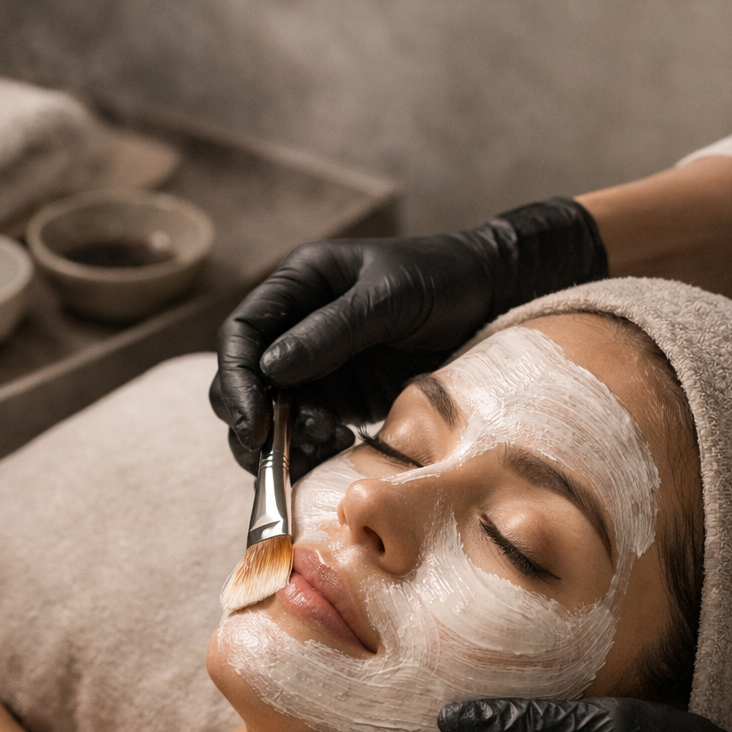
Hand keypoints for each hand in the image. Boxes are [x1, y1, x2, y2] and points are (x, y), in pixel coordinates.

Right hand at [211, 198, 605, 477]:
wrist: (495, 297)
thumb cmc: (444, 279)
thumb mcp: (390, 297)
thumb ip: (332, 330)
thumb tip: (270, 368)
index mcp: (298, 285)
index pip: (241, 335)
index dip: (236, 381)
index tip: (253, 423)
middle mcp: (297, 326)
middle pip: (246, 381)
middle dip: (254, 420)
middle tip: (275, 453)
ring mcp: (318, 365)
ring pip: (274, 414)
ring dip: (284, 440)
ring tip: (323, 444)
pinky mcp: (343, 397)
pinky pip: (309, 430)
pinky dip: (312, 448)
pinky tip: (339, 448)